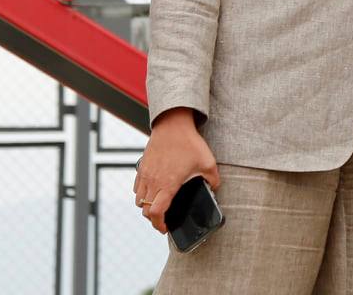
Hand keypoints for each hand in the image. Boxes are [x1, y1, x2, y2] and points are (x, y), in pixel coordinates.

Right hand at [133, 108, 218, 234]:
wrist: (173, 124)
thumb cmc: (189, 143)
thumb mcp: (208, 162)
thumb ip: (213, 179)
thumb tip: (215, 189)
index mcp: (168, 184)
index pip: (156, 213)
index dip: (159, 225)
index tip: (166, 228)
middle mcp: (153, 182)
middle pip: (146, 210)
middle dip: (154, 219)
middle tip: (163, 220)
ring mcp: (145, 175)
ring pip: (139, 200)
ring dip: (147, 207)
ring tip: (158, 206)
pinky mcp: (141, 167)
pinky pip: (137, 188)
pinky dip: (142, 194)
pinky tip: (153, 191)